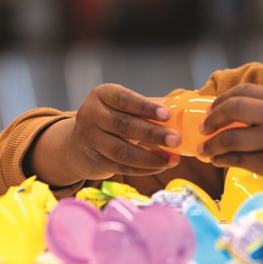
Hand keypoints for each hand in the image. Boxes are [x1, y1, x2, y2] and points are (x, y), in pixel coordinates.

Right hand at [30, 84, 180, 184]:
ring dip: (151, 157)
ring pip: (122, 151)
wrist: (78, 143)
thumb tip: (184, 102)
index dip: (146, 107)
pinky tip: (162, 165)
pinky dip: (144, 168)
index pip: (125, 99)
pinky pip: (122, 167)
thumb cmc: (113, 117)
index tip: (167, 114)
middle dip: (153, 134)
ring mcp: (90, 139)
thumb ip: (151, 104)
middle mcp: (91, 115)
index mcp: (103, 95)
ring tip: (173, 158)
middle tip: (176, 139)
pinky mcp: (94, 161)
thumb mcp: (125, 105)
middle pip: (124, 126)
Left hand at [198, 84, 262, 204]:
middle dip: (211, 118)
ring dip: (211, 144)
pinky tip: (218, 161)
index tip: (212, 110)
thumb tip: (240, 115)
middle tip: (204, 128)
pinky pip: (237, 159)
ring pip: (229, 136)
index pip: (243, 91)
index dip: (221, 100)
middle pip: (232, 107)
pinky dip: (222, 159)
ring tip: (205, 151)